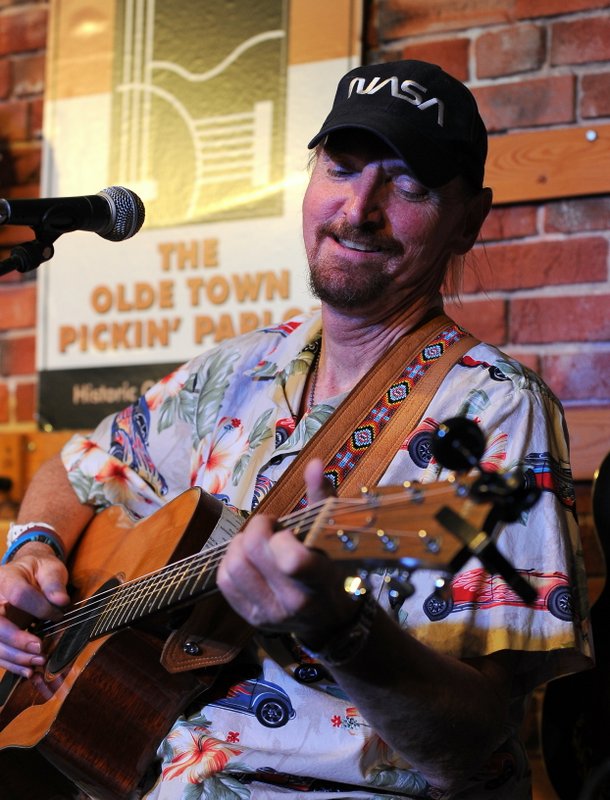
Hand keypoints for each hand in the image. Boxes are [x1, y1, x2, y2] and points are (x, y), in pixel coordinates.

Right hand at [0, 544, 68, 676]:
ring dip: (15, 658)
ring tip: (38, 664)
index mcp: (6, 579)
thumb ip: (54, 583)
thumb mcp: (49, 568)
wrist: (25, 574)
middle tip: (40, 651)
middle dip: (17, 641)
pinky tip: (29, 672)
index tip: (58, 615)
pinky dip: (13, 664)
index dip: (40, 608)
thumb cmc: (38, 571)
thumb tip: (61, 601)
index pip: (19, 594)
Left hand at [216, 459, 360, 642]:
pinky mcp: (250, 617)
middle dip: (256, 529)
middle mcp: (293, 601)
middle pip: (253, 552)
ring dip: (240, 544)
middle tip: (269, 529)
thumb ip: (321, 496)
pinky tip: (247, 558)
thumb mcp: (333, 532)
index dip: (279, 536)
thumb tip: (313, 463)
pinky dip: (230, 561)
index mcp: (318, 579)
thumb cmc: (332, 566)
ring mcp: (269, 612)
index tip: (285, 530)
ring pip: (233, 565)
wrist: (328, 618)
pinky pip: (223, 581)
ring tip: (257, 543)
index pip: (291, 560)